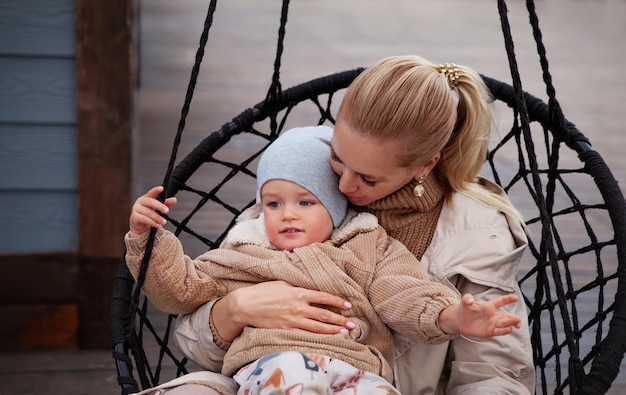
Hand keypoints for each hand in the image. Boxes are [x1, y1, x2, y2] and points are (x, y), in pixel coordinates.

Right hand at [129, 186, 176, 236]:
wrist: (139, 224)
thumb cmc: (149, 213)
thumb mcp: (158, 208)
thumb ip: (166, 204)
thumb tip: (174, 199)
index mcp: (146, 197)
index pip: (151, 192)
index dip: (156, 190)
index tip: (162, 188)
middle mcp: (140, 201)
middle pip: (150, 202)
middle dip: (159, 206)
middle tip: (167, 211)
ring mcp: (136, 209)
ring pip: (147, 212)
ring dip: (157, 217)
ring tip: (164, 221)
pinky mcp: (134, 217)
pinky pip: (144, 219)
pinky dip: (151, 222)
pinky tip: (157, 225)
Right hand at [211, 281, 354, 341]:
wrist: (246, 305)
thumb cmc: (263, 292)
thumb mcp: (283, 283)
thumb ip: (298, 287)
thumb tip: (311, 288)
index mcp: (298, 293)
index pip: (324, 297)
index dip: (338, 301)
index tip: (348, 305)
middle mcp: (298, 307)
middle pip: (324, 315)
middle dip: (340, 320)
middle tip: (352, 324)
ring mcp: (292, 320)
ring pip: (318, 328)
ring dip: (333, 331)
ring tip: (345, 333)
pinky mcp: (286, 330)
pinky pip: (305, 335)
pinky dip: (317, 337)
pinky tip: (326, 339)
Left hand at [438, 293, 520, 336]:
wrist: (459, 320)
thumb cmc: (465, 309)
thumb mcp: (464, 302)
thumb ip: (467, 298)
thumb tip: (470, 299)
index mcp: (489, 306)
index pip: (500, 301)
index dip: (508, 299)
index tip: (515, 298)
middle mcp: (493, 315)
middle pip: (506, 315)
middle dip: (513, 317)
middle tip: (518, 319)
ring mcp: (492, 324)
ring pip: (504, 323)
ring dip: (511, 323)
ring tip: (516, 323)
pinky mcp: (490, 331)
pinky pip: (498, 331)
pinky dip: (503, 331)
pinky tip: (508, 330)